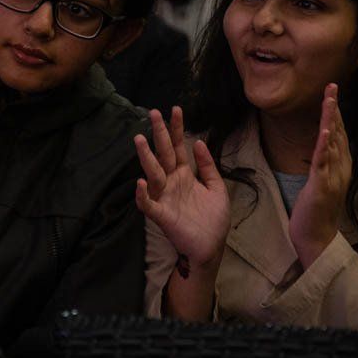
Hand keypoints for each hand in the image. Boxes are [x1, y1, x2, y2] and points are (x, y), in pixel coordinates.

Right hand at [134, 107, 231, 272]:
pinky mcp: (161, 215)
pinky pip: (148, 204)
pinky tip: (140, 183)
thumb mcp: (217, 188)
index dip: (176, 129)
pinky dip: (143, 195)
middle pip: (163, 154)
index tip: (175, 109)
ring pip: (153, 174)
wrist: (211, 247)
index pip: (178, 147)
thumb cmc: (213, 219)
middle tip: (153, 113)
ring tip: (140, 140)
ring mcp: (165, 197)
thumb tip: (198, 142)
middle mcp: (172, 183)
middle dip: (158, 135)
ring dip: (146, 158)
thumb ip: (208, 166)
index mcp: (185, 175)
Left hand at [289, 83, 351, 267]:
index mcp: (340, 166)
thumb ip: (324, 163)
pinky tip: (324, 129)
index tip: (331, 93)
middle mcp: (341, 168)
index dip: (335, 113)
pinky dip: (324, 144)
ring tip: (329, 98)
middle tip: (331, 85)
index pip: (338, 134)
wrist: (317, 238)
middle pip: (338, 132)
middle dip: (334, 108)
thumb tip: (322, 145)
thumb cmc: (316, 211)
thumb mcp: (321, 181)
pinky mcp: (322, 186)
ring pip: (332, 142)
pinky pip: (323, 162)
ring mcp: (332, 177)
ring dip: (330, 119)